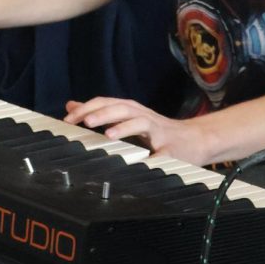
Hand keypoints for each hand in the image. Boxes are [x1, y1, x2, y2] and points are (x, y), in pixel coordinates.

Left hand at [63, 97, 211, 165]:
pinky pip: (161, 152)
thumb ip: (100, 112)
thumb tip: (71, 105)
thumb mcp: (127, 117)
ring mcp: (158, 130)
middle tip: (83, 121)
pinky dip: (152, 156)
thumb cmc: (158, 131)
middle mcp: (143, 116)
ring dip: (124, 127)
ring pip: (140, 122)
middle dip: (101, 113)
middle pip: (121, 108)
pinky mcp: (172, 147)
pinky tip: (143, 161)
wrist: (196, 139)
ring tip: (108, 134)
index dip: (86, 108)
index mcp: (131, 110)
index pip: (105, 103)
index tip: (68, 119)